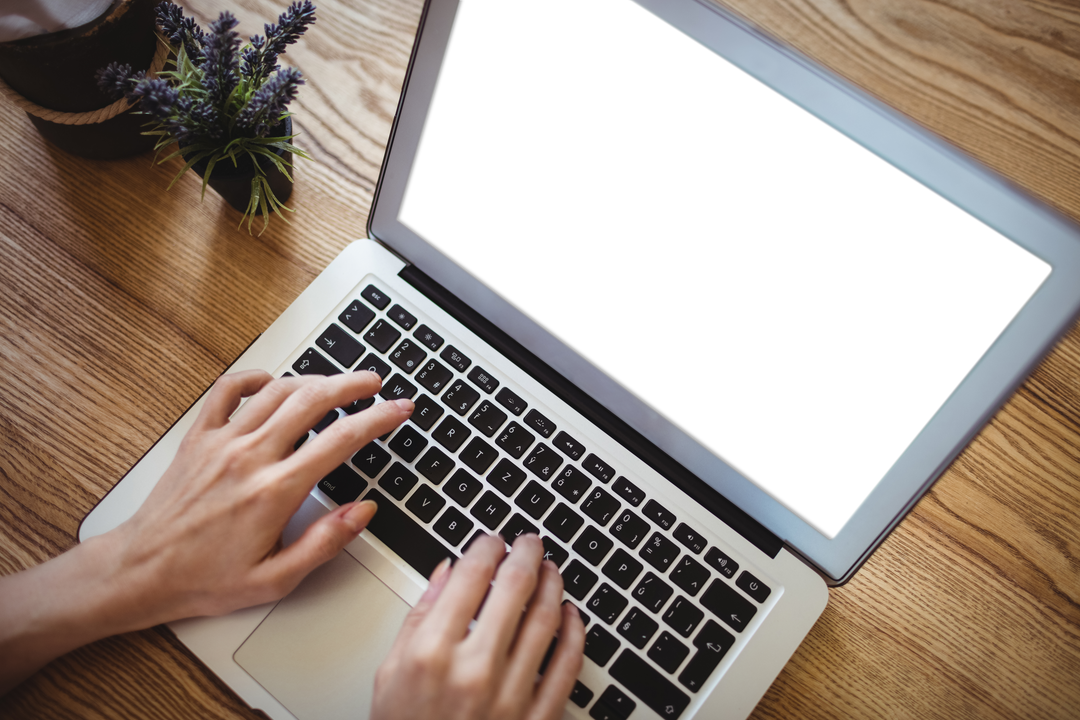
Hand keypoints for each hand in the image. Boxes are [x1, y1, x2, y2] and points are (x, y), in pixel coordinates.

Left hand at [105, 369, 412, 623]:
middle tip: (375, 384)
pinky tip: (272, 381)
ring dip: (313, 379)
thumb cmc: (205, 579)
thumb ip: (325, 542)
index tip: (398, 409)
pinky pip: (226, 391)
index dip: (378, 419)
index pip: (341, 440)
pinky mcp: (198, 438)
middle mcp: (249, 457)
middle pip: (312, 400)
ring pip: (276, 390)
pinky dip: (254, 378)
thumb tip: (363, 511)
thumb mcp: (276, 579)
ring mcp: (221, 442)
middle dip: (352, 385)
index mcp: (274, 491)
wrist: (142, 572)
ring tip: (336, 383)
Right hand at [372, 533, 585, 719]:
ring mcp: (511, 696)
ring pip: (546, 620)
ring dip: (553, 585)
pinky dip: (574, 633)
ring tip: (551, 570)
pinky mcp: (537, 719)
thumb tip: (445, 573)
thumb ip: (419, 618)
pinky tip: (571, 615)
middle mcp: (474, 670)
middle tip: (529, 542)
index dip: (487, 546)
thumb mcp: (390, 674)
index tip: (492, 539)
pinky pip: (567, 666)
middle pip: (515, 588)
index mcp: (433, 652)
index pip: (472, 576)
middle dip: (526, 554)